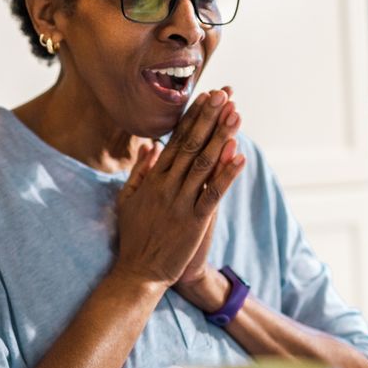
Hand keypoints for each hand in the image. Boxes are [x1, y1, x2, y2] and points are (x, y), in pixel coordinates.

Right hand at [113, 90, 244, 286]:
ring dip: (221, 137)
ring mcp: (181, 203)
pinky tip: (240, 156)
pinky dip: (227, 174)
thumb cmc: (134, 237)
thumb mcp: (128, 200)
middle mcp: (167, 186)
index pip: (176, 141)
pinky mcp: (194, 222)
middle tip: (223, 95)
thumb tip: (150, 146)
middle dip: (208, 118)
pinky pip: (213, 193)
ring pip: (204, 164)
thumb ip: (140, 172)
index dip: (192, 118)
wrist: (138, 273)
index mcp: (153, 179)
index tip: (205, 97)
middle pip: (191, 145)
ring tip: (235, 114)